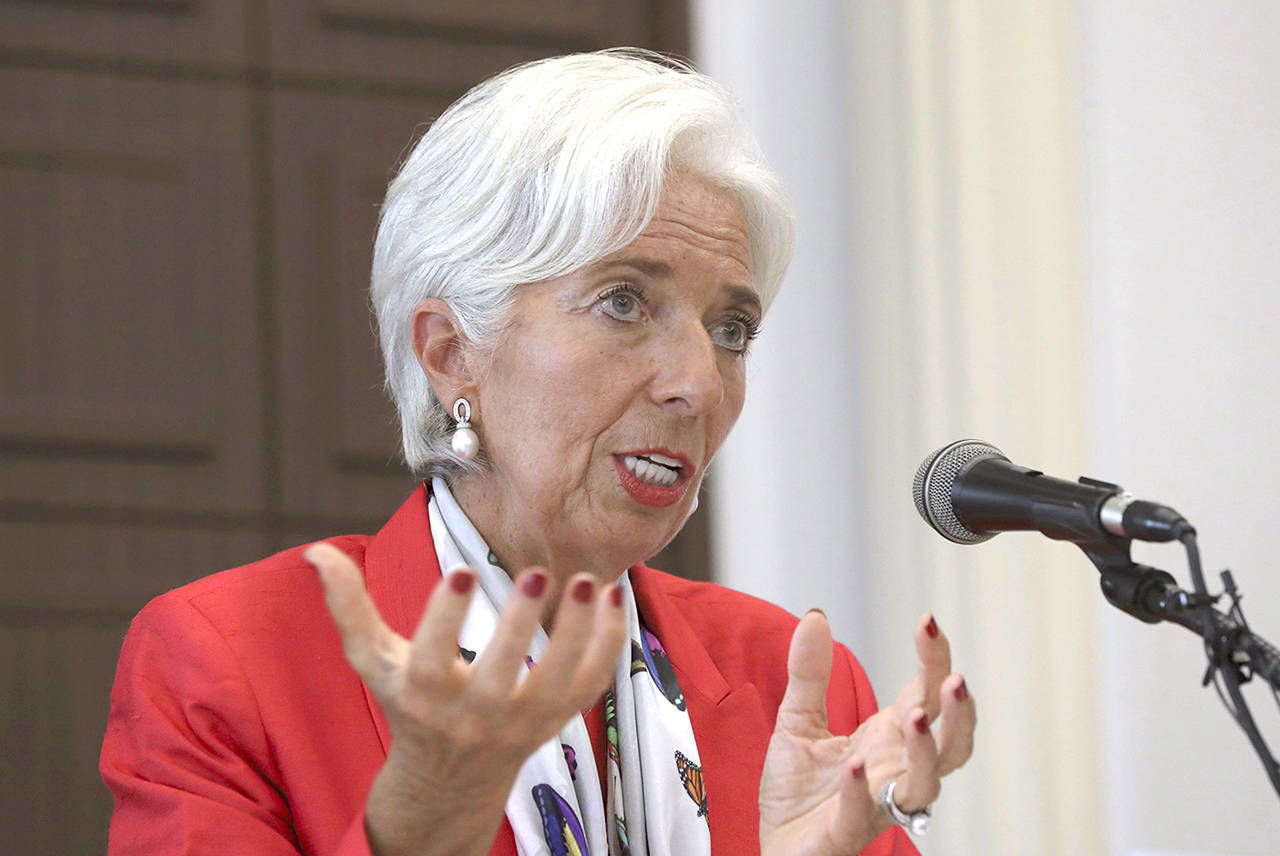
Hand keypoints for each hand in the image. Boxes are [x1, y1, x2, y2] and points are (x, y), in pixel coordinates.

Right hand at [304, 543, 627, 855]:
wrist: (451, 776)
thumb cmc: (408, 703)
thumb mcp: (374, 660)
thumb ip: (349, 607)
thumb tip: (316, 552)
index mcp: (425, 696)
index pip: (432, 661)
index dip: (444, 618)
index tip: (458, 571)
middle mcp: (475, 715)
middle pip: (501, 677)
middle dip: (519, 627)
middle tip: (536, 573)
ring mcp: (523, 722)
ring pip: (559, 683)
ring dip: (578, 633)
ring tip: (590, 581)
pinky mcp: (557, 720)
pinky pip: (590, 684)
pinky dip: (607, 644)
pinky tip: (613, 596)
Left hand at [759, 612, 975, 854]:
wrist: (776, 842)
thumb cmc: (799, 788)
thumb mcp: (798, 718)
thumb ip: (809, 672)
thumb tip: (816, 615)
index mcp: (888, 738)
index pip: (926, 695)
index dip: (934, 660)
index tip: (928, 621)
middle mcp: (896, 770)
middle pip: (950, 743)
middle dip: (959, 713)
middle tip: (955, 678)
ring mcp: (878, 803)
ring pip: (925, 784)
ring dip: (926, 751)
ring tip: (913, 716)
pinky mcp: (847, 831)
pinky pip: (862, 812)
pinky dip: (859, 789)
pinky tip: (853, 763)